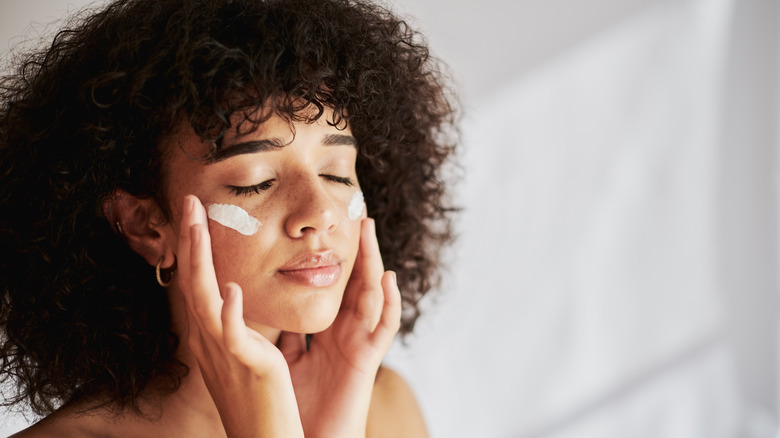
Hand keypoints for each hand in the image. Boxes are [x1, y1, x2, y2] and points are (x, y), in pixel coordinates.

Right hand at [176, 195, 303, 437]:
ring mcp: (225, 353)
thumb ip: (237, 326)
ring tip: (198, 225)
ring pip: (206, 299)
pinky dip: (229, 312)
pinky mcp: (248, 367)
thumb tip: (236, 298)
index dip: (194, 247)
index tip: (196, 214)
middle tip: (190, 203)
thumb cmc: (257, 400)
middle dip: (191, 241)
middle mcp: (210, 341)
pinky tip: (232, 288)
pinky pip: (233, 336)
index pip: (198, 282)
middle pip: (194, 282)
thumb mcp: (242, 355)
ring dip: (201, 260)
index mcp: (212, 335)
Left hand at [279, 218, 401, 437]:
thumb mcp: (285, 359)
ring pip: (370, 296)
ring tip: (370, 230)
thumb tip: (264, 304)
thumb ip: (283, 332)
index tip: (326, 229)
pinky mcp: (367, 362)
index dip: (332, 259)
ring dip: (372, 262)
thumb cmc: (296, 406)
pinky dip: (388, 303)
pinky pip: (383, 329)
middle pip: (353, 283)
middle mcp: (345, 335)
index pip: (331, 287)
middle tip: (354, 215)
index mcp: (325, 333)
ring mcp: (358, 345)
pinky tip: (386, 278)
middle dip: (356, 251)